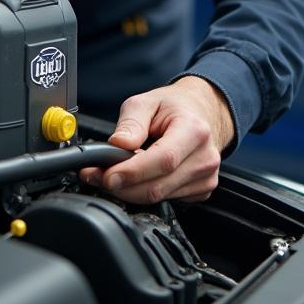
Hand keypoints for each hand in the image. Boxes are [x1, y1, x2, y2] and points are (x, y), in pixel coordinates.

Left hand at [79, 75, 234, 202]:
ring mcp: (206, 177)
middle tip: (98, 176)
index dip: (133, 172)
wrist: (201, 112)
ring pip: (160, 197)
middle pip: (159, 186)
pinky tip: (138, 178)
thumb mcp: (146, 102)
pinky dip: (146, 193)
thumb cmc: (174, 106)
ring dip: (131, 191)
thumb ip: (131, 123)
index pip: (163, 160)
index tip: (108, 175)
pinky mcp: (201, 191)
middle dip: (123, 186)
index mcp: (194, 130)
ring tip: (114, 174)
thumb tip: (117, 144)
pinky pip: (167, 200)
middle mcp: (204, 157)